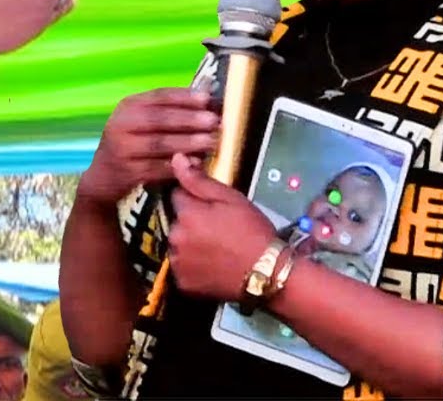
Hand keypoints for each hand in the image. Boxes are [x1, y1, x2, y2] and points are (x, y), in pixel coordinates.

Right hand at [76, 88, 218, 206]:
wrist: (103, 176)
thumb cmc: (131, 144)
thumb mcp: (142, 121)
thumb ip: (170, 109)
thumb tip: (207, 93)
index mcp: (128, 106)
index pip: (158, 96)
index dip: (184, 96)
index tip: (207, 99)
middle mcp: (121, 124)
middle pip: (159, 119)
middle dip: (189, 120)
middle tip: (214, 122)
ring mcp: (122, 149)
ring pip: (159, 143)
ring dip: (188, 142)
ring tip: (211, 141)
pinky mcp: (128, 171)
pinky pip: (157, 167)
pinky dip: (179, 164)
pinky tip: (196, 162)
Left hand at [167, 155, 277, 301]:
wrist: (268, 272)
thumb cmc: (252, 231)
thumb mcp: (230, 199)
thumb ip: (199, 180)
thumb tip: (176, 159)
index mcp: (186, 214)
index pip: (178, 195)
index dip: (195, 198)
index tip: (213, 207)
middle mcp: (175, 237)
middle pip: (177, 221)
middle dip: (192, 221)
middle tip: (219, 230)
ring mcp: (177, 262)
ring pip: (179, 244)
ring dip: (190, 243)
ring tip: (217, 249)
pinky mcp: (183, 283)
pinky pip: (182, 267)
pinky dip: (193, 265)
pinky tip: (212, 265)